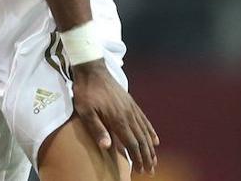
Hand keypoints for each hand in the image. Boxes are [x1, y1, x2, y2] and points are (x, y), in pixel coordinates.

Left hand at [71, 60, 158, 174]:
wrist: (92, 69)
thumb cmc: (86, 91)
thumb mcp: (85, 110)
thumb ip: (96, 128)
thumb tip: (107, 147)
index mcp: (118, 119)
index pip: (132, 144)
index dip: (138, 158)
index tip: (142, 171)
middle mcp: (128, 115)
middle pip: (142, 140)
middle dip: (147, 157)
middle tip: (151, 171)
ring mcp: (131, 109)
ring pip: (145, 132)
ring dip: (150, 147)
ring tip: (154, 159)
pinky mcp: (131, 103)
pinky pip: (144, 120)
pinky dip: (151, 131)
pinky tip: (155, 139)